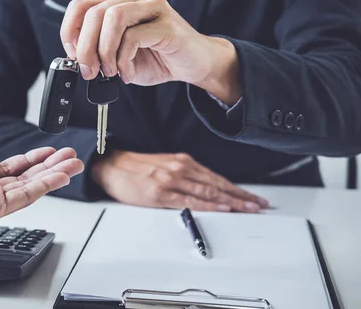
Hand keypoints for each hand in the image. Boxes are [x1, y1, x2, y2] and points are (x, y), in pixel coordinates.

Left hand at [0, 126, 83, 226]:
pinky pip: (22, 197)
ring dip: (53, 176)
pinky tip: (60, 175)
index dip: (30, 160)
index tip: (49, 150)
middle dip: (49, 168)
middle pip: (23, 180)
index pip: (8, 170)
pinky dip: (44, 186)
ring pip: (28, 189)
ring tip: (74, 164)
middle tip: (72, 157)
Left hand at [60, 0, 241, 104]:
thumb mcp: (117, 56)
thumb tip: (76, 58)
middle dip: (85, 48)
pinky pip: (134, 37)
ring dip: (104, 51)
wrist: (194, 64)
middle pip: (94, 14)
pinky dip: (124, 60)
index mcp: (118, 2)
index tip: (73, 56)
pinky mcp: (167, 23)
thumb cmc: (157, 58)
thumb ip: (97, 51)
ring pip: (112, 18)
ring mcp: (152, 6)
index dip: (70, 32)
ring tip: (110, 71)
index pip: (80, 6)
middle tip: (89, 72)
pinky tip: (128, 73)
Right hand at [91, 150, 268, 212]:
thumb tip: (206, 190)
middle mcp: (180, 168)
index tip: (252, 197)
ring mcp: (171, 180)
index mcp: (182, 162)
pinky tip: (221, 208)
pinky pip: (189, 201)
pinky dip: (209, 205)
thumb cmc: (135, 168)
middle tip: (259, 205)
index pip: (216, 178)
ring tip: (248, 209)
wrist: (111, 166)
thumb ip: (184, 175)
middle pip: (217, 185)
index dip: (237, 189)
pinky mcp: (160, 193)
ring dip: (232, 201)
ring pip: (208, 192)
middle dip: (241, 196)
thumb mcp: (164, 165)